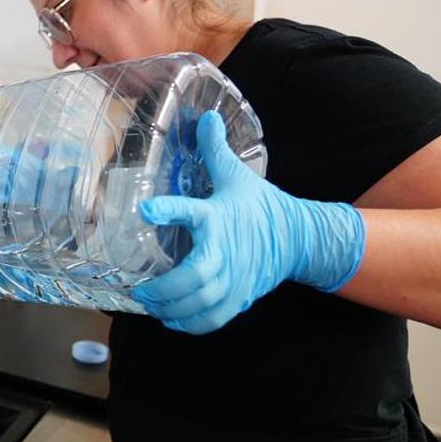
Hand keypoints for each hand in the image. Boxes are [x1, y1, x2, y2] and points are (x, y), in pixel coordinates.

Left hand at [130, 111, 365, 333]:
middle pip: (196, 277)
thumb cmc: (260, 206)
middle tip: (141, 288)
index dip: (169, 209)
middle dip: (166, 288)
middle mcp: (225, 252)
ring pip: (203, 303)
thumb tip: (206, 117)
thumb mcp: (237, 176)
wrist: (298, 238)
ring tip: (151, 305)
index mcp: (218, 218)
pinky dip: (191, 324)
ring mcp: (235, 279)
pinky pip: (214, 319)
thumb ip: (215, 150)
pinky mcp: (240, 297)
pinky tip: (170, 320)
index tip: (146, 209)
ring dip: (173, 309)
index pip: (191, 211)